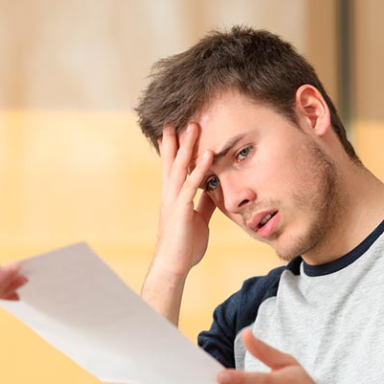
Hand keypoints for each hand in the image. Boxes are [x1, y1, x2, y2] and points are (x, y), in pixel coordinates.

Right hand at [149, 123, 216, 278]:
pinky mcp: (182, 210)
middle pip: (172, 161)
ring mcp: (174, 200)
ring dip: (187, 146)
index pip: (172, 167)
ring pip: (180, 168)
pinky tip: (208, 155)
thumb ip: (204, 203)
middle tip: (180, 117)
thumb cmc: (184, 245)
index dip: (172, 148)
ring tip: (194, 126)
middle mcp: (170, 194)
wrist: (173, 266)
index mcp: (173, 197)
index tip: (173, 128)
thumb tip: (213, 191)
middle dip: (176, 139)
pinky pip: (192, 185)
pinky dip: (200, 169)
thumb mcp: (198, 220)